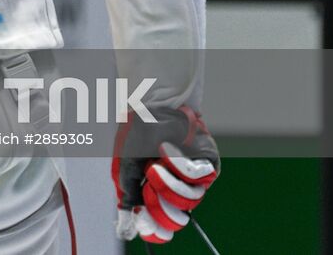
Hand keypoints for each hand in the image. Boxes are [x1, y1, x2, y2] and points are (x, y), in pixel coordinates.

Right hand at [113, 105, 219, 243]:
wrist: (149, 103)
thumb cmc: (135, 131)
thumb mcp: (125, 165)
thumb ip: (128, 194)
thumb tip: (127, 224)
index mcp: (154, 191)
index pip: (159, 222)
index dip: (153, 228)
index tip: (143, 223)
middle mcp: (175, 188)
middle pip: (176, 219)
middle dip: (160, 206)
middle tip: (148, 188)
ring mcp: (192, 179)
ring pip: (189, 201)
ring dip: (168, 185)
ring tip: (154, 166)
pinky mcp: (207, 164)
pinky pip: (197, 178)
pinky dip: (178, 166)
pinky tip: (166, 150)